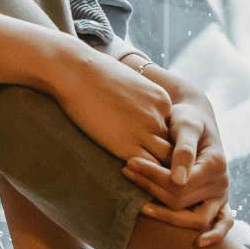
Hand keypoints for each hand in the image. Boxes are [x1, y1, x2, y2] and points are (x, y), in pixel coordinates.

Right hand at [46, 43, 174, 164]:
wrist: (77, 72)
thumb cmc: (96, 74)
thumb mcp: (131, 82)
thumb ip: (140, 99)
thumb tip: (133, 109)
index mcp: (162, 101)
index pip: (171, 129)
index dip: (160, 139)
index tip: (146, 145)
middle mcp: (159, 116)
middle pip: (172, 145)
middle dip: (164, 157)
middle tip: (153, 166)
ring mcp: (145, 131)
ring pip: (165, 159)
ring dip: (157, 168)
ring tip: (146, 176)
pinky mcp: (127, 145)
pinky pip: (146, 166)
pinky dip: (143, 173)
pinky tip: (131, 173)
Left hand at [121, 66, 235, 244]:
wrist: (196, 120)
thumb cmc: (188, 119)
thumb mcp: (186, 125)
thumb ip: (183, 150)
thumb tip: (178, 181)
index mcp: (216, 164)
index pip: (179, 183)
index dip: (152, 176)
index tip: (129, 163)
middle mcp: (222, 183)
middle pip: (181, 201)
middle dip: (151, 190)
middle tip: (126, 172)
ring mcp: (221, 195)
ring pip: (196, 218)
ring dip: (167, 215)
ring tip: (141, 207)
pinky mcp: (218, 202)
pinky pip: (222, 225)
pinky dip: (214, 236)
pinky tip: (197, 244)